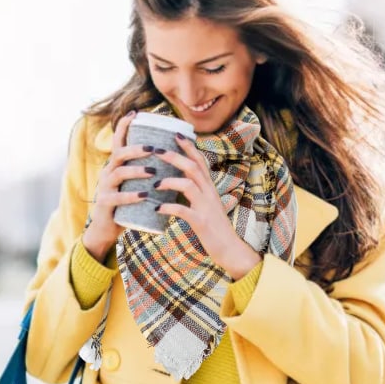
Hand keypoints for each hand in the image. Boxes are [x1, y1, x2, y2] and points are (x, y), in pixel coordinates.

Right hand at [82, 111, 153, 261]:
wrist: (107, 229)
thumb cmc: (127, 204)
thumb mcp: (135, 184)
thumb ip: (147, 171)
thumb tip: (173, 155)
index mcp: (116, 165)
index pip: (118, 141)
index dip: (124, 126)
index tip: (135, 113)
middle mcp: (107, 173)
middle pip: (119, 153)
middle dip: (136, 148)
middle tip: (153, 148)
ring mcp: (104, 188)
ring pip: (118, 173)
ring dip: (137, 170)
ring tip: (153, 171)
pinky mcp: (105, 204)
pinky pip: (118, 197)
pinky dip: (132, 196)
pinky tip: (145, 195)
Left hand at [154, 134, 261, 279]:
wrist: (230, 250)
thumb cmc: (214, 228)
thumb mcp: (207, 206)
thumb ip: (195, 193)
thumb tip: (178, 183)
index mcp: (210, 188)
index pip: (200, 160)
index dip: (188, 146)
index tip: (175, 134)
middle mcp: (209, 193)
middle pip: (193, 167)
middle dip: (174, 156)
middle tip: (156, 150)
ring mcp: (206, 207)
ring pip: (189, 184)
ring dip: (169, 181)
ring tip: (154, 183)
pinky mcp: (201, 222)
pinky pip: (183, 210)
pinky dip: (168, 208)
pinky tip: (156, 208)